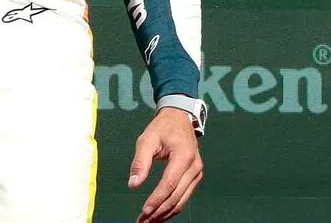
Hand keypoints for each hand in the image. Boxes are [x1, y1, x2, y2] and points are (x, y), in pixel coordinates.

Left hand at [127, 106, 202, 221]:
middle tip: (143, 221)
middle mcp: (194, 167)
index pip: (169, 184)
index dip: (156, 199)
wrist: (180, 118)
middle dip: (159, 212)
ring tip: (149, 221)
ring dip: (165, 213)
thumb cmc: (162, 128)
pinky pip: (184, 197)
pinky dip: (171, 207)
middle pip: (176, 197)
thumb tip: (133, 184)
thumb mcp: (147, 138)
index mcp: (183, 156)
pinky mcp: (195, 177)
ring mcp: (197, 173)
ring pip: (181, 201)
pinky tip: (159, 213)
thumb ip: (140, 161)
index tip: (144, 211)